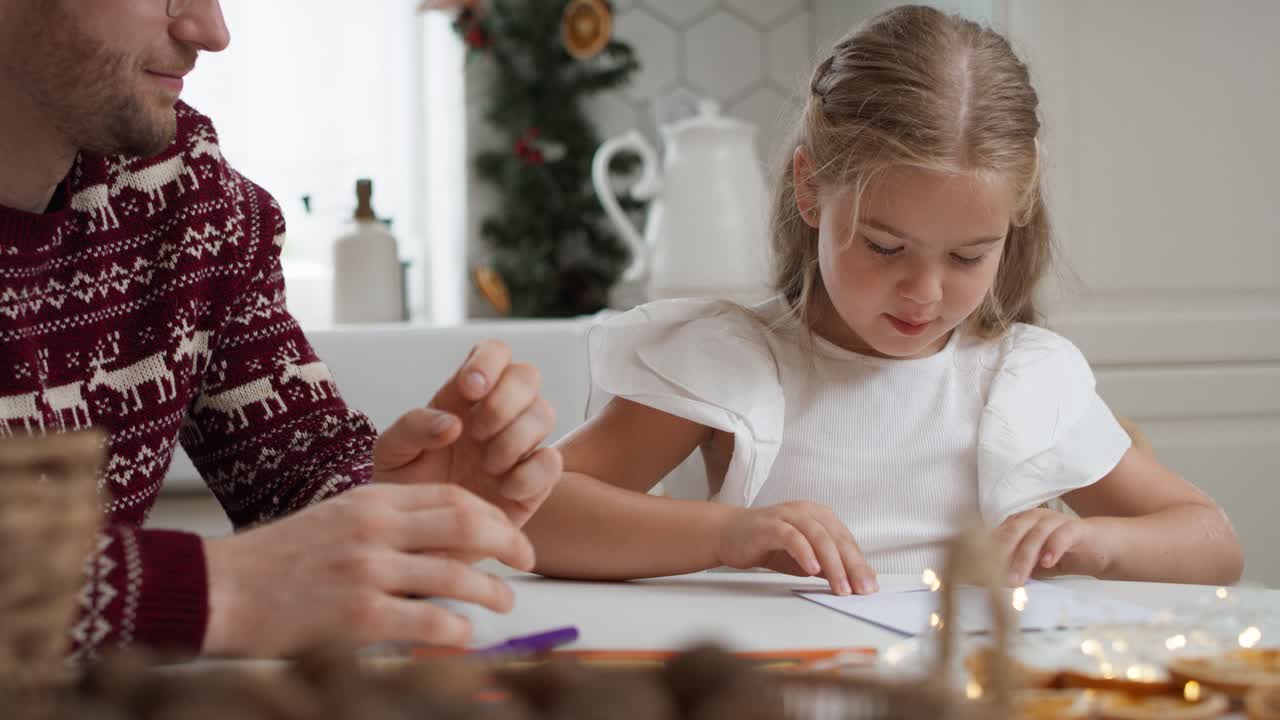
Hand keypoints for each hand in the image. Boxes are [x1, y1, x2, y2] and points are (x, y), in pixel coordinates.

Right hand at [202, 483, 533, 656]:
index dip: (494, 516)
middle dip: (509, 543)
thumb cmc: (276, 560)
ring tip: (504, 601)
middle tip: (527, 562)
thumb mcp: (337, 521)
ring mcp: (369, 570)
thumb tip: (445, 544)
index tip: (512, 535)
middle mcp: (375, 528)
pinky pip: (430, 620)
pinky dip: (457, 630)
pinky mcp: (359, 615)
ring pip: (457, 575)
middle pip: (468, 525)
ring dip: (491, 591)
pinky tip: (463, 635)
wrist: (218, 589)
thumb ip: (388, 525)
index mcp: (371, 499)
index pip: (453, 497)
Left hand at [373, 340, 562, 526]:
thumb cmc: (405, 489)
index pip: (494, 353)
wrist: (416, 540)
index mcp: (465, 398)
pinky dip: (531, 473)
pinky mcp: (534, 483)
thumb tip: (453, 423)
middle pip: (527, 375)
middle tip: (477, 432)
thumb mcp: (391, 453)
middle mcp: (498, 415)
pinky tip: (505, 488)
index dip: (489, 361)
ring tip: (486, 466)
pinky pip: (552, 463)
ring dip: (515, 436)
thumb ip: (412, 427)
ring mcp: (519, 447)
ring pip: (545, 413)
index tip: (469, 390)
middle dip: (504, 399)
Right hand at [714, 501, 876, 595]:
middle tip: (862, 590)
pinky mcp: (769, 525)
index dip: (860, 564)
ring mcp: (787, 516)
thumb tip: (856, 583)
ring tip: (841, 587)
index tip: (870, 587)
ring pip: (818, 536)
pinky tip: (812, 570)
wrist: (728, 535)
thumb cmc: (769, 545)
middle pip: (837, 538)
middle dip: (853, 566)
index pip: (846, 541)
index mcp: (820, 516)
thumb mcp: (804, 559)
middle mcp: (807, 512)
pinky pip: (791, 536)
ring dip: (833, 564)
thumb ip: (828, 566)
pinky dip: (804, 552)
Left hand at [994, 508, 1110, 585]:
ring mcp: (1055, 520)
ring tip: (1017, 579)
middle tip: (992, 576)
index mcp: (1020, 523)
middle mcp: (1035, 518)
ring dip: (1024, 558)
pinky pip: (1062, 535)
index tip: (976, 572)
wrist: (1099, 548)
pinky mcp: (1076, 528)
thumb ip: (1015, 567)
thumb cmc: (1061, 555)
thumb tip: (988, 582)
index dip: (987, 552)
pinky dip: (1053, 548)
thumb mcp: (1034, 564)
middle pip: (1013, 533)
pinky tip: (1047, 563)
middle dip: (1001, 555)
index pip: (999, 535)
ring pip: (1035, 536)